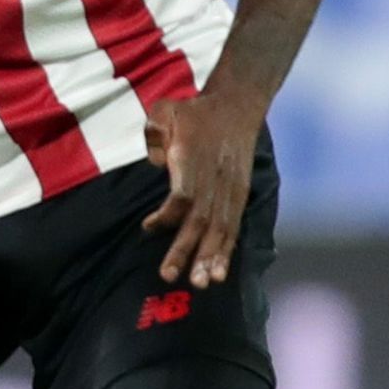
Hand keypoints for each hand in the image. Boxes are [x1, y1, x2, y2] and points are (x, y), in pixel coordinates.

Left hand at [141, 88, 259, 288]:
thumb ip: (155, 133)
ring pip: (220, 228)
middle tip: (169, 276)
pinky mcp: (240, 194)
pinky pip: (234, 226)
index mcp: (194, 159)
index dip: (167, 216)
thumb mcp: (165, 109)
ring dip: (210, 257)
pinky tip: (219, 273)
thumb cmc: (194, 112)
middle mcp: (214, 178)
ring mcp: (230, 188)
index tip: (148, 228)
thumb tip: (155, 162)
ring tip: (201, 283)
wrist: (237, 105)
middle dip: (186, 250)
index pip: (183, 195)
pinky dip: (227, 250)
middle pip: (201, 219)